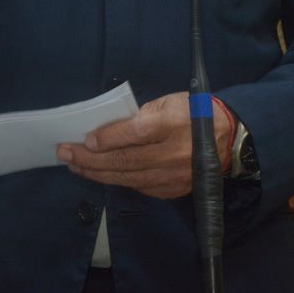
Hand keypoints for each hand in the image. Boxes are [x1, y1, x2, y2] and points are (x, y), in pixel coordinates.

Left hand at [55, 91, 232, 198]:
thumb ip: (141, 115)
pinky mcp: (172, 190)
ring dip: (97, 172)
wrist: (228, 140)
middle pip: (125, 160)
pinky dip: (117, 180)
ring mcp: (173, 175)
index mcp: (173, 123)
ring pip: (127, 177)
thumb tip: (107, 130)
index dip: (107, 138)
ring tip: (75, 165)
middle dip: (90, 158)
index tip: (85, 139)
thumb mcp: (170, 102)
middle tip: (65, 153)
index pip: (134, 133)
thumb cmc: (194, 113)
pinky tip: (100, 174)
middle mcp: (173, 153)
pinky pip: (138, 186)